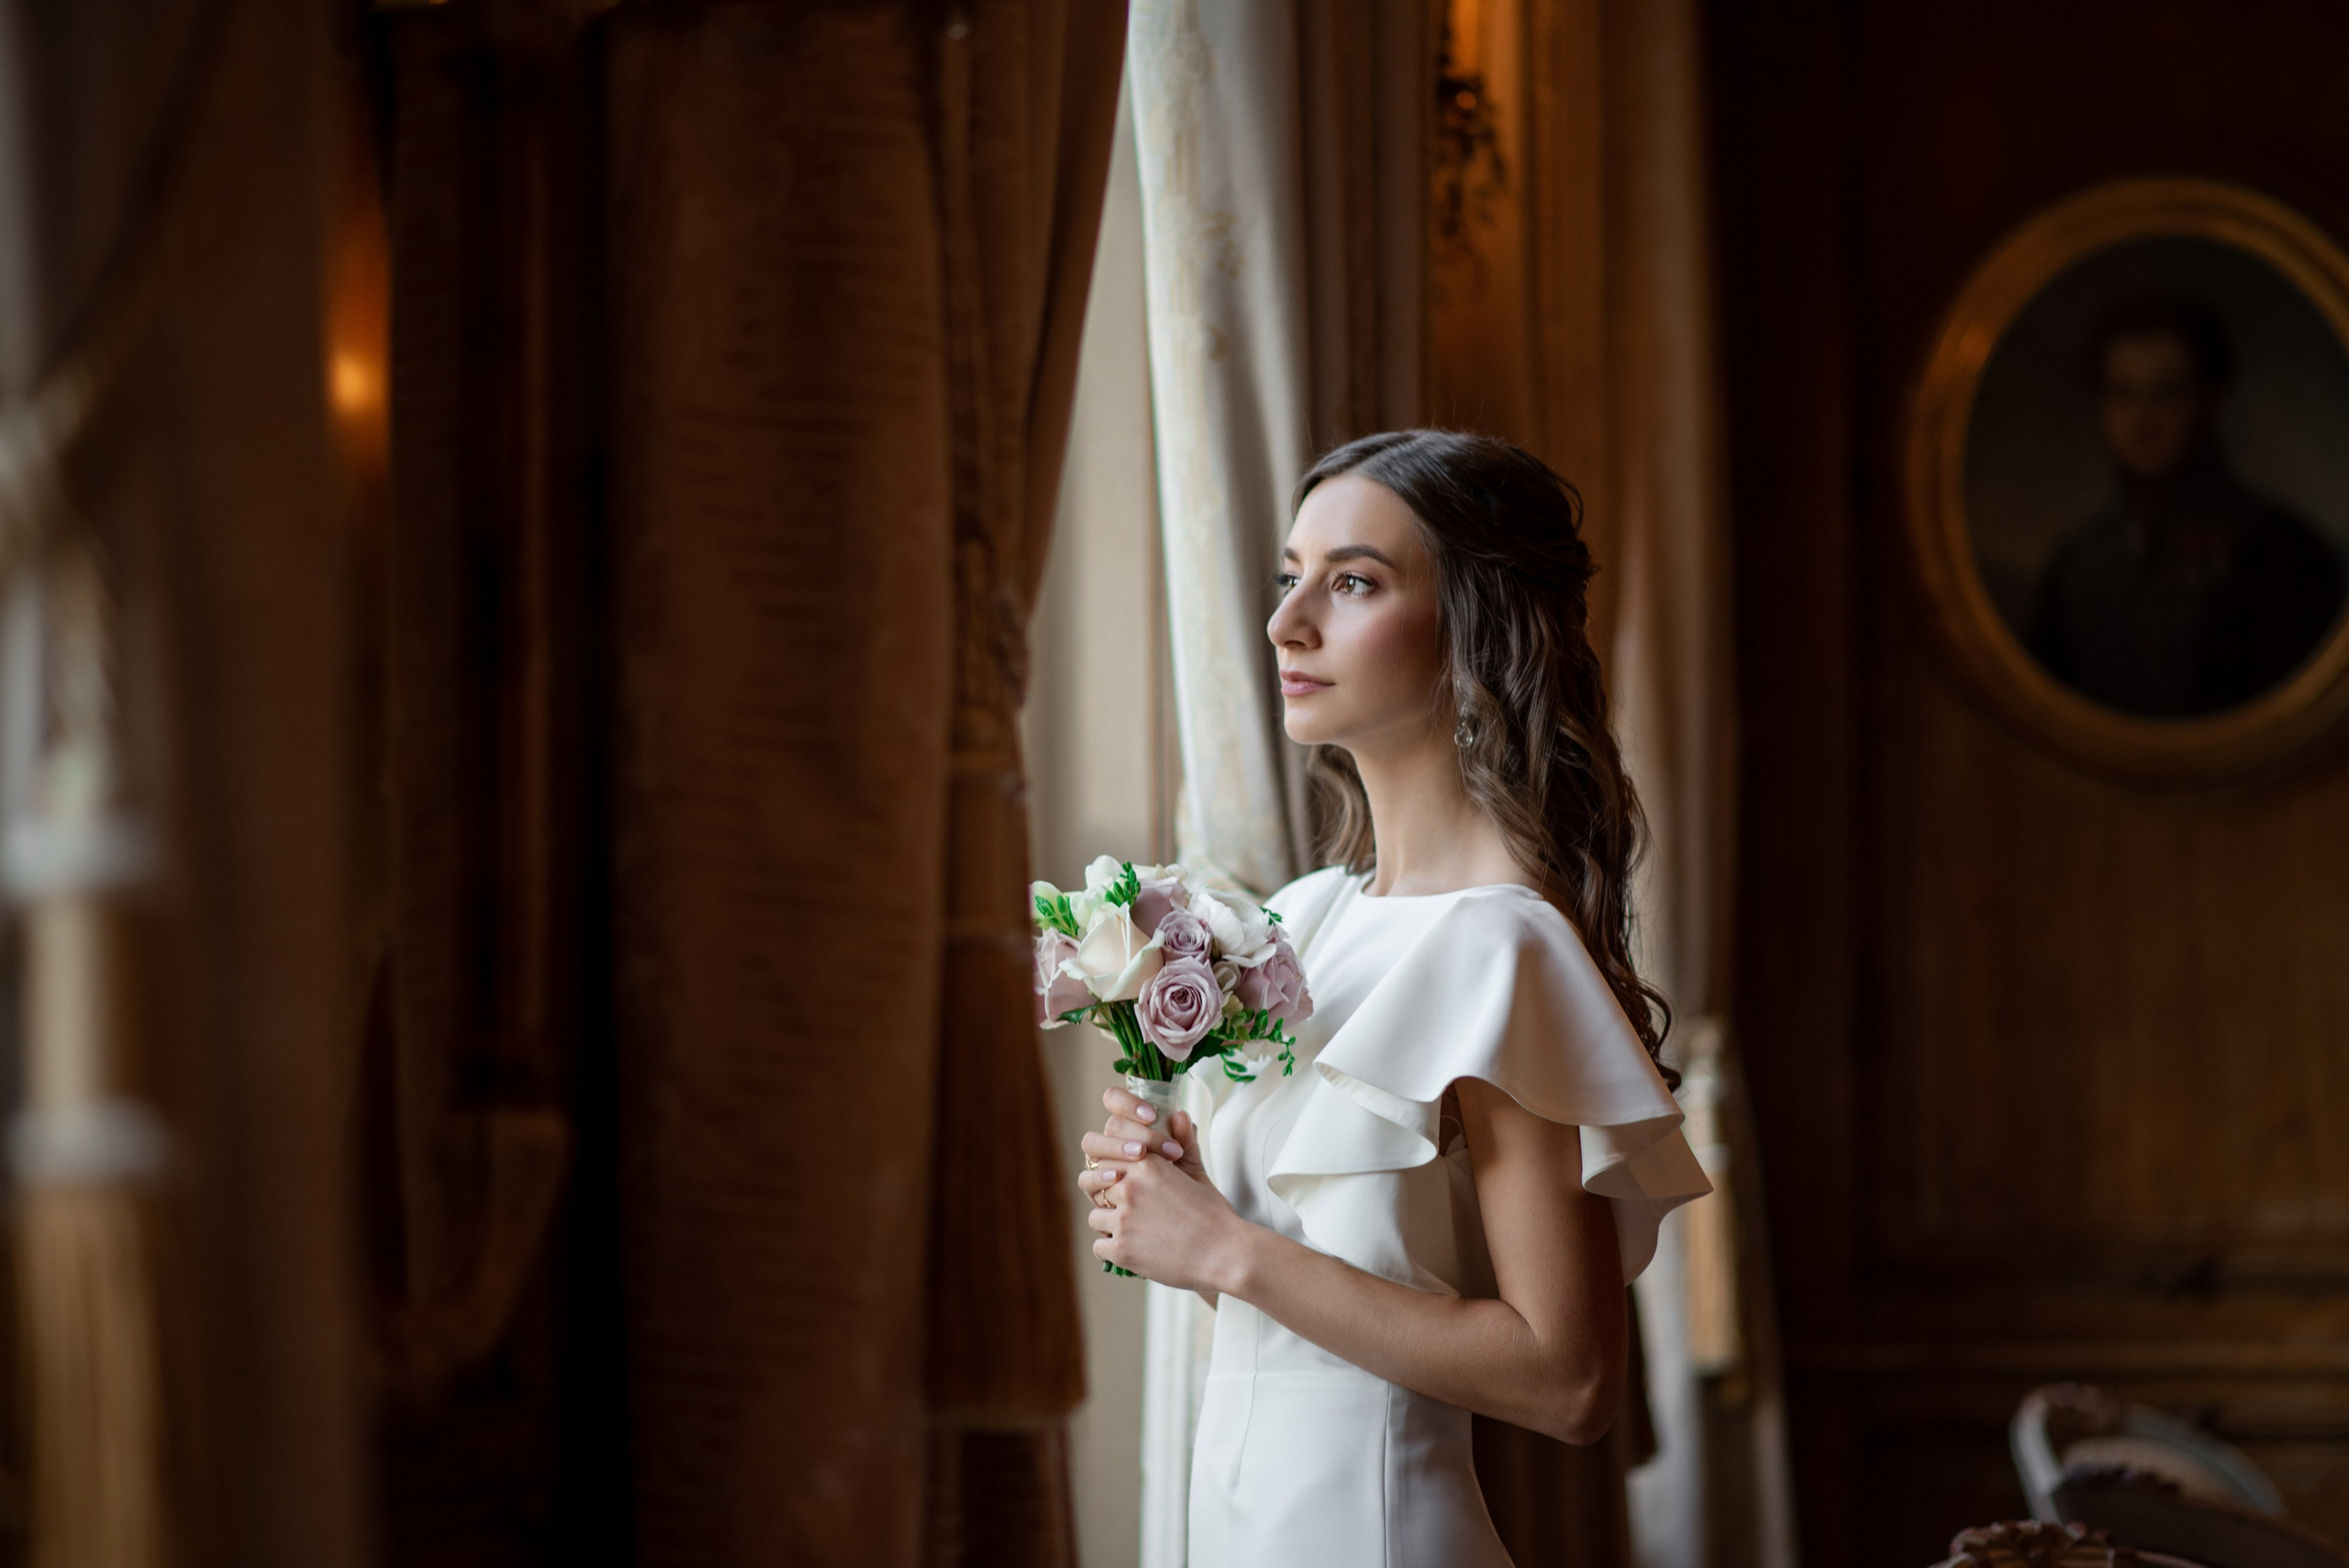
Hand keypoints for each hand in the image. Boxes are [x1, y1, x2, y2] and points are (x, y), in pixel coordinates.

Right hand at [1077, 1084, 1204, 1208]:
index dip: (1127, 1103)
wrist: (1178, 1224)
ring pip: (1091, 1145)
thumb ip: (1186, 1141)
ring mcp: (1098, 1163)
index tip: (1152, 1114)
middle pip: (1110, 1125)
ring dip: (1115, 1147)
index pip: (1114, 1099)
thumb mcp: (1189, 1164)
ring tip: (1140, 1156)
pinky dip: (1099, 1175)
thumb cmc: (1181, 1186)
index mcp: (1129, 1127)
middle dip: (1136, 1132)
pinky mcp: (1093, 1189)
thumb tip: (1182, 1116)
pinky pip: (1086, 1178)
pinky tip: (1118, 1178)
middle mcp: (1110, 1141)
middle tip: (1161, 1146)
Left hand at [1085, 1148, 1251, 1292]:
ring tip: (1133, 1232)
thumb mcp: (1197, 1175)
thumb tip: (1180, 1115)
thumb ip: (1183, 1144)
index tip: (1122, 1184)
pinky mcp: (1121, 1248)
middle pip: (1098, 1187)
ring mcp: (1123, 1218)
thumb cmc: (1214, 1215)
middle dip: (1109, 1198)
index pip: (1108, 1159)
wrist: (1225, 1254)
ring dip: (1110, 1225)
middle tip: (1127, 1210)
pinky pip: (1098, 1247)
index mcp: (1147, 1164)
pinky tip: (1132, 1250)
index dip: (1113, 1173)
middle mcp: (1130, 1187)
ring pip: (1095, 1217)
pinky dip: (1112, 1251)